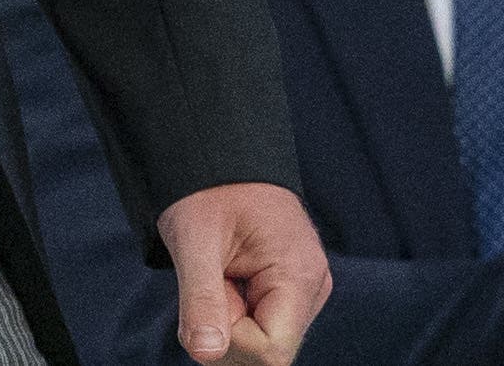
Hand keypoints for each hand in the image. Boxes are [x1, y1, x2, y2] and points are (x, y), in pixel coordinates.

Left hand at [158, 182, 328, 363]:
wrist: (218, 157)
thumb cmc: (206, 190)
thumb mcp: (192, 239)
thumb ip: (201, 299)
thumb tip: (205, 355)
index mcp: (298, 277)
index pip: (272, 351)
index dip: (230, 340)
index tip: (209, 292)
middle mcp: (310, 289)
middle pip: (268, 350)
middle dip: (227, 327)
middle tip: (212, 275)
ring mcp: (302, 291)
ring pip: (261, 339)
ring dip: (228, 316)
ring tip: (220, 270)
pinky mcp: (288, 290)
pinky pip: (258, 322)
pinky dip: (233, 308)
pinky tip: (227, 276)